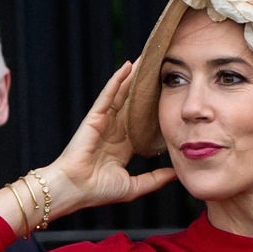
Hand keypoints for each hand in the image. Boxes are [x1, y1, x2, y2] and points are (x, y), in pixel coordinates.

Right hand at [35, 61, 176, 218]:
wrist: (75, 190)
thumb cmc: (98, 191)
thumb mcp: (134, 186)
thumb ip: (155, 179)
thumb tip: (177, 174)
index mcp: (124, 147)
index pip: (144, 124)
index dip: (156, 111)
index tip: (171, 99)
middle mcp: (115, 132)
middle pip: (135, 104)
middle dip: (147, 88)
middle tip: (162, 70)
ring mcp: (104, 122)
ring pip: (123, 95)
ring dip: (134, 77)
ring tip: (148, 59)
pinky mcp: (94, 117)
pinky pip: (107, 95)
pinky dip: (117, 80)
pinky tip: (127, 66)